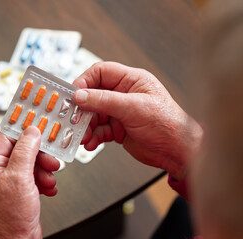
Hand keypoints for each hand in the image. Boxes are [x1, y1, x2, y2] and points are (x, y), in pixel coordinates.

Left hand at [0, 126, 59, 238]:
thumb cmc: (7, 220)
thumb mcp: (18, 178)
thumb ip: (25, 151)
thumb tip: (31, 132)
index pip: (5, 136)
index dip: (23, 130)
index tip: (39, 126)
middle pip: (21, 150)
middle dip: (38, 155)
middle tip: (50, 160)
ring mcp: (8, 182)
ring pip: (30, 163)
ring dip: (43, 169)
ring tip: (48, 179)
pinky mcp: (19, 191)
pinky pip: (33, 177)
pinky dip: (43, 181)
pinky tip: (47, 188)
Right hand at [73, 62, 202, 179]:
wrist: (177, 151)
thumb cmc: (167, 124)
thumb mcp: (133, 108)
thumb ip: (104, 100)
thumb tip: (80, 95)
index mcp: (131, 80)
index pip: (101, 72)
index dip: (85, 81)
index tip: (74, 94)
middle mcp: (124, 94)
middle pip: (94, 95)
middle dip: (83, 109)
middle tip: (74, 119)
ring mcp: (120, 112)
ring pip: (94, 114)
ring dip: (86, 126)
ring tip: (83, 135)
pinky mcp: (118, 128)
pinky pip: (99, 130)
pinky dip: (93, 136)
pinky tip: (91, 142)